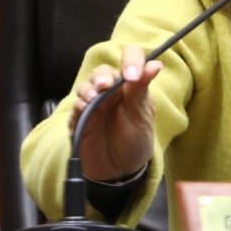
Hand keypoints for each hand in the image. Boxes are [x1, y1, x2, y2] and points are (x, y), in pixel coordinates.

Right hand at [67, 44, 162, 181]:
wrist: (120, 171)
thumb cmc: (135, 141)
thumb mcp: (142, 115)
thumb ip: (142, 89)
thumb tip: (156, 64)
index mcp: (130, 86)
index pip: (129, 59)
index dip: (130, 60)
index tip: (133, 75)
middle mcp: (110, 91)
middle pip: (101, 71)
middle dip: (102, 76)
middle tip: (105, 86)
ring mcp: (93, 104)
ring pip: (85, 86)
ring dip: (89, 89)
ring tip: (94, 99)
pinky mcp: (80, 120)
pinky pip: (75, 107)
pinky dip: (79, 105)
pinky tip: (85, 110)